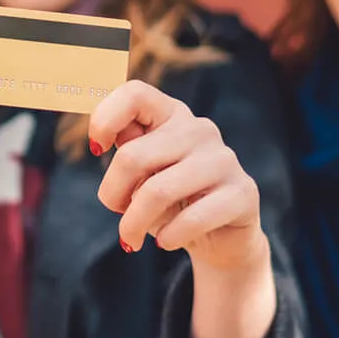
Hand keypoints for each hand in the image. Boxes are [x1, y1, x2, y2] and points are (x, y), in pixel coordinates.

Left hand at [89, 80, 266, 271]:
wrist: (221, 238)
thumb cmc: (172, 202)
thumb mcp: (143, 174)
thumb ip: (126, 149)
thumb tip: (100, 139)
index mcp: (172, 115)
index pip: (134, 94)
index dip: (104, 119)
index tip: (96, 149)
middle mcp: (200, 129)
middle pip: (133, 156)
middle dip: (112, 194)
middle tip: (117, 214)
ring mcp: (223, 159)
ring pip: (157, 191)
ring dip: (134, 223)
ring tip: (131, 238)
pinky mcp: (242, 193)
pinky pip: (191, 218)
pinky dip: (168, 237)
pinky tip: (165, 242)